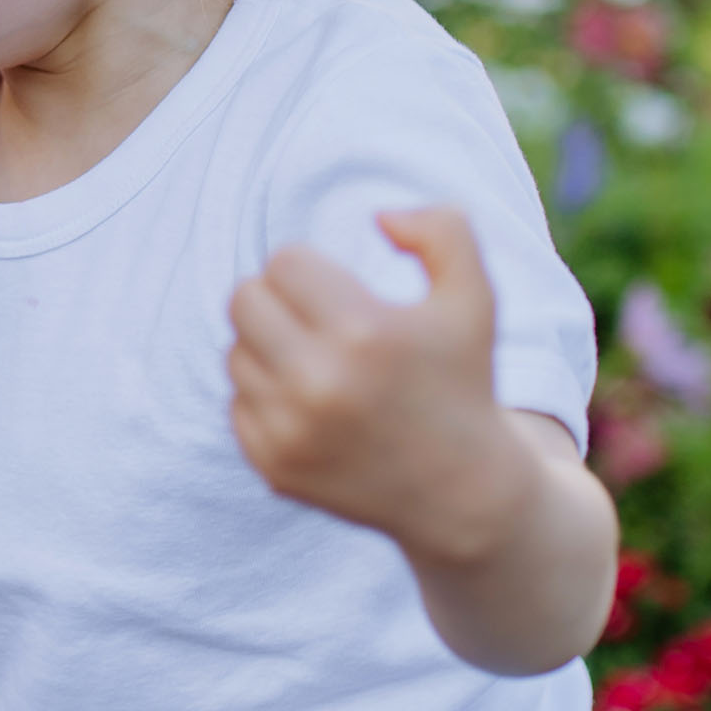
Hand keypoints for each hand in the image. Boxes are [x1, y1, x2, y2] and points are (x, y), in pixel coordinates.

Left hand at [225, 208, 540, 565]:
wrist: (462, 493)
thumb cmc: (462, 381)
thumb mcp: (475, 297)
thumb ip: (443, 230)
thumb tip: (379, 218)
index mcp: (364, 333)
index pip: (284, 262)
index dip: (313, 269)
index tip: (343, 293)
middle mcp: (319, 384)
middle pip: (244, 299)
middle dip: (280, 299)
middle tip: (318, 319)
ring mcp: (290, 432)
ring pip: (235, 350)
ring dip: (271, 347)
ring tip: (321, 363)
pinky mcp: (272, 466)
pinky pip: (236, 401)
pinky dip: (266, 397)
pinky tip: (312, 406)